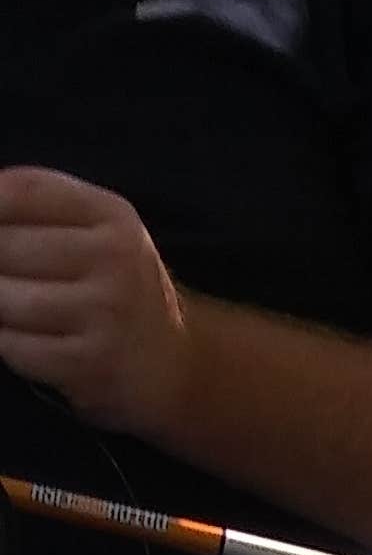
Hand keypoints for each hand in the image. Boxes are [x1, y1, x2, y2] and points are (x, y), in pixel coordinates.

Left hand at [0, 170, 192, 439]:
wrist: (173, 362)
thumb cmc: (115, 288)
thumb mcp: (97, 231)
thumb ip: (39, 205)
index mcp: (113, 216)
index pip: (22, 191)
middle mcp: (116, 259)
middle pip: (5, 246)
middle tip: (6, 276)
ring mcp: (107, 312)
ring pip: (5, 298)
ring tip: (14, 308)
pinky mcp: (92, 362)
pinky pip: (15, 346)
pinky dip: (7, 343)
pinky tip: (24, 339)